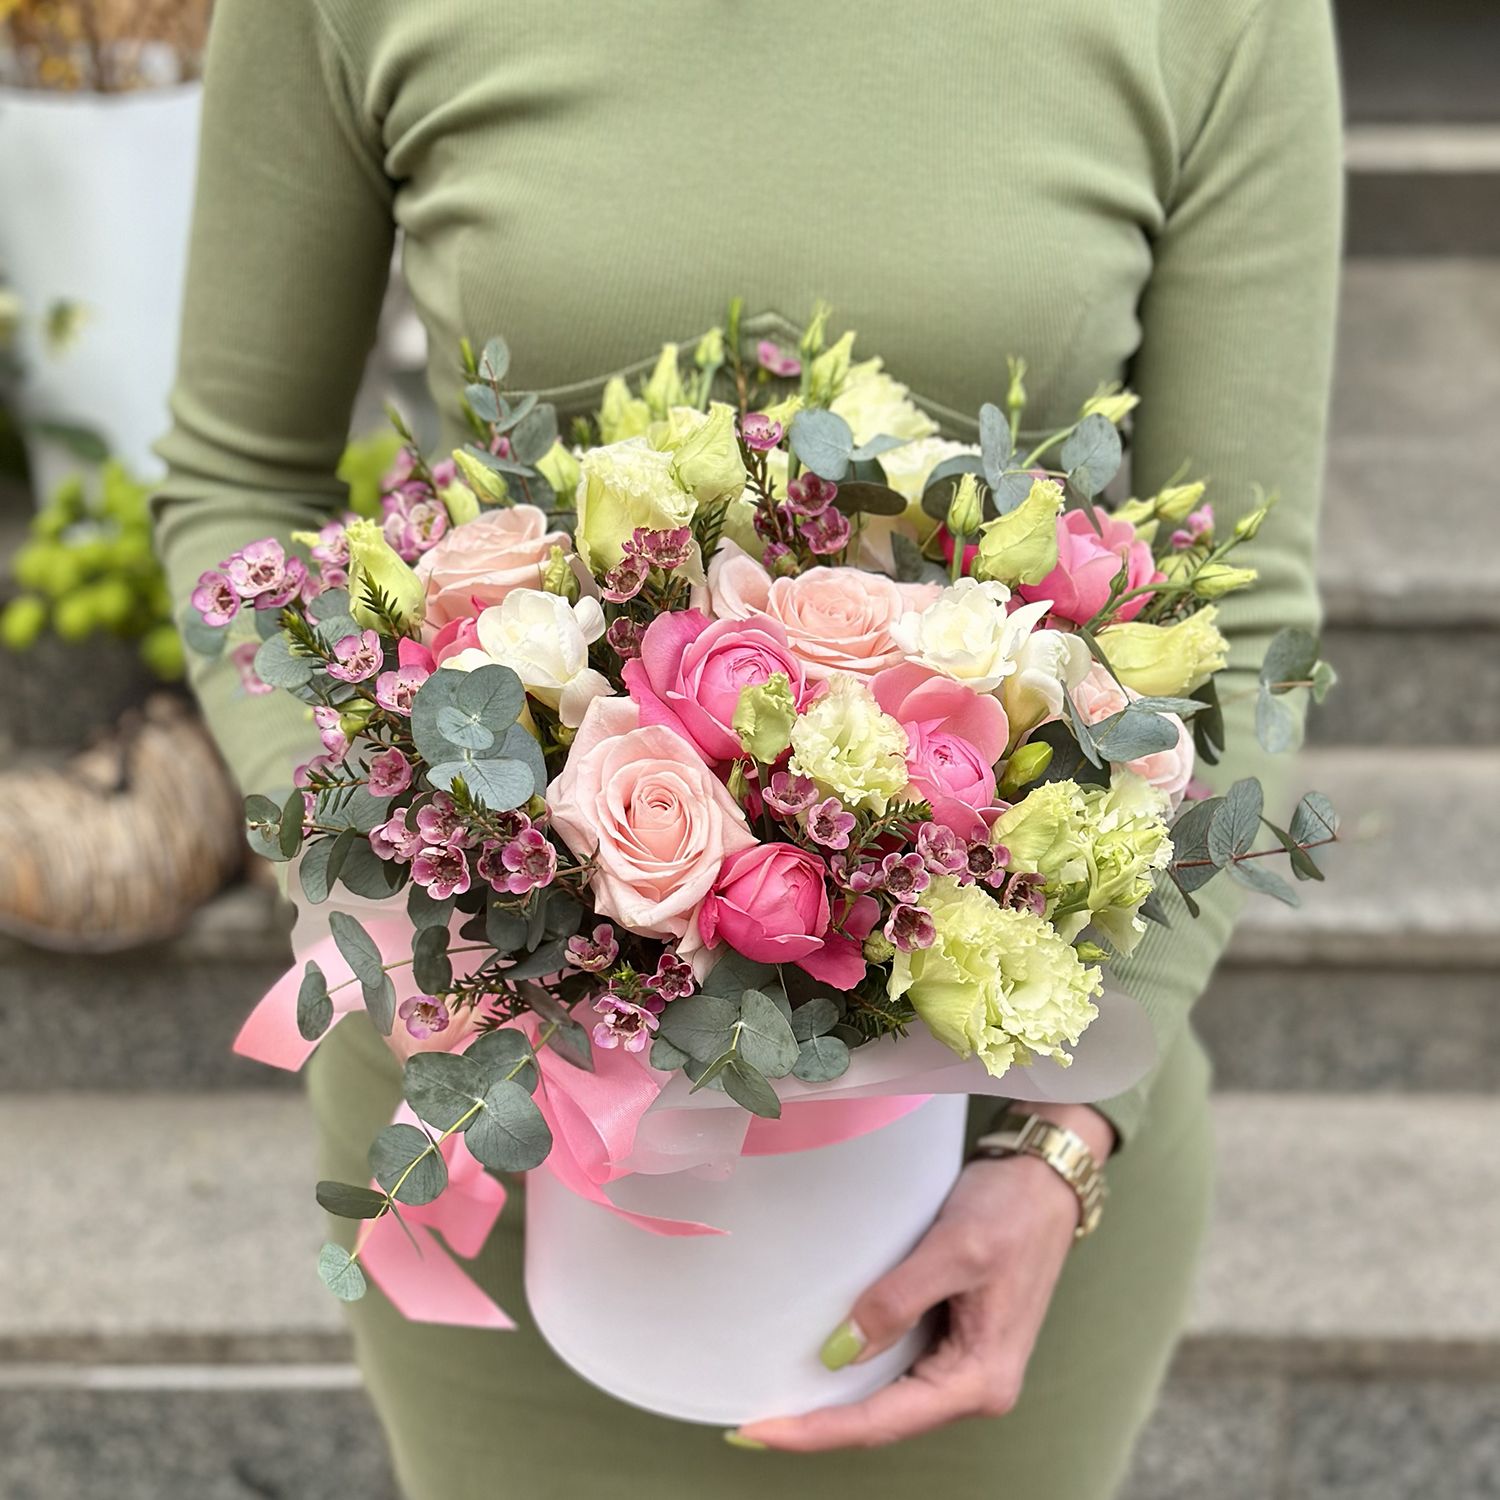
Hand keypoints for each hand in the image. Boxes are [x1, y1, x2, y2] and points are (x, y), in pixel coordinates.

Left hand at [733, 1104, 1114, 1452]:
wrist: (1045, 1178)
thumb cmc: (1009, 1210)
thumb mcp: (953, 1249)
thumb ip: (897, 1301)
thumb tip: (839, 1355)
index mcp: (980, 1377)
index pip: (884, 1421)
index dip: (818, 1430)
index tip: (758, 1429)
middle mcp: (975, 1385)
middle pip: (883, 1422)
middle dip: (818, 1427)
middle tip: (749, 1425)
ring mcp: (966, 1365)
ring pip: (888, 1402)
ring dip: (835, 1407)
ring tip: (774, 1407)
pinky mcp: (955, 1340)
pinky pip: (898, 1372)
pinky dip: (858, 1377)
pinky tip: (820, 1372)